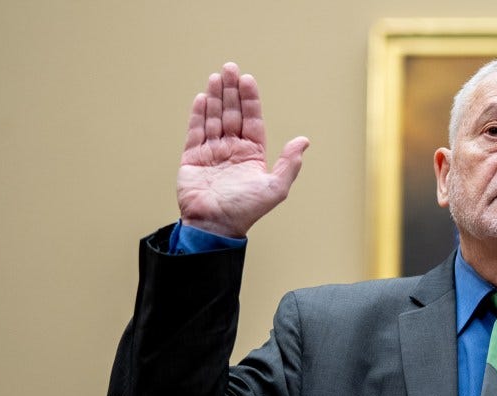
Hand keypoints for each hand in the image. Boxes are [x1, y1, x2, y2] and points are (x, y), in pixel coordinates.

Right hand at [177, 63, 308, 237]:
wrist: (214, 226)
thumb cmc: (245, 210)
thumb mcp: (275, 188)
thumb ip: (289, 164)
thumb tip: (304, 141)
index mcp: (252, 155)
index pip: (252, 120)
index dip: (250, 100)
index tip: (247, 80)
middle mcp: (232, 150)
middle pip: (232, 114)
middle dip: (231, 91)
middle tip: (229, 68)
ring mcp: (212, 153)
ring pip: (213, 118)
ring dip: (214, 97)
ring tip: (216, 77)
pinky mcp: (193, 158)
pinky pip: (195, 132)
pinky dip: (198, 115)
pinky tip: (201, 98)